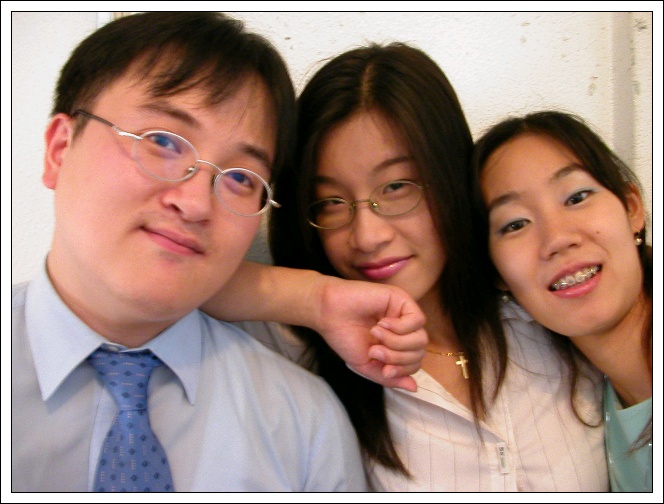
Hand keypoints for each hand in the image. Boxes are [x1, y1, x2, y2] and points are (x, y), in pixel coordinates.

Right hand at [314, 277, 426, 391]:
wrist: (329, 313)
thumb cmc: (344, 337)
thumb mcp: (367, 365)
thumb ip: (389, 378)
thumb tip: (414, 388)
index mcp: (396, 345)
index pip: (414, 363)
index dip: (402, 370)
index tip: (383, 369)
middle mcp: (403, 330)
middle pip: (419, 352)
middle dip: (397, 357)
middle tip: (374, 350)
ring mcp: (403, 315)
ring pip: (421, 338)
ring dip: (396, 342)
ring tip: (375, 334)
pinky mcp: (402, 299)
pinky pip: (417, 320)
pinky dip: (400, 327)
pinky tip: (381, 323)